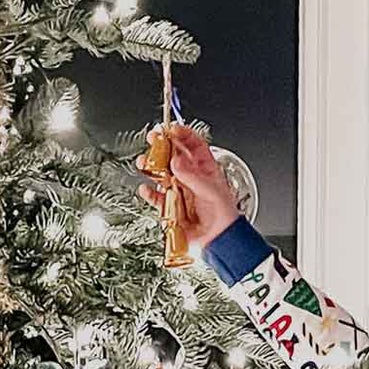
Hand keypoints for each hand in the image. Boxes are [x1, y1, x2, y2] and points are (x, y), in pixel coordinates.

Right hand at [136, 123, 240, 251]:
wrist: (218, 240)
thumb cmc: (223, 216)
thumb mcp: (210, 190)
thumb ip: (191, 175)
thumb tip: (176, 161)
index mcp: (205, 169)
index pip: (193, 145)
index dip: (183, 134)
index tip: (172, 128)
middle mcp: (190, 178)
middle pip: (173, 156)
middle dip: (162, 146)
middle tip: (153, 138)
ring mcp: (179, 191)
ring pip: (161, 174)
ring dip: (151, 167)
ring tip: (144, 163)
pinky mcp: (170, 207)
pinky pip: (156, 198)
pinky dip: (149, 193)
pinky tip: (146, 188)